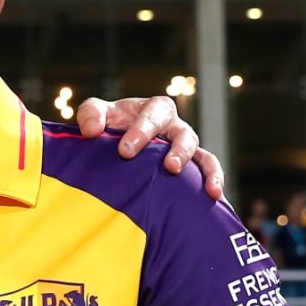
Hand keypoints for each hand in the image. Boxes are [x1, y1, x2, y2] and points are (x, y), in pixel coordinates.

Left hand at [76, 95, 223, 198]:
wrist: (117, 144)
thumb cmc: (109, 123)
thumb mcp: (96, 112)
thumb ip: (91, 114)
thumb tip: (91, 131)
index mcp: (155, 109)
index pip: (151, 116)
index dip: (141, 132)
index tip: (125, 151)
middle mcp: (175, 126)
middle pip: (182, 134)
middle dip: (176, 150)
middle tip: (168, 167)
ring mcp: (185, 147)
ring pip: (201, 153)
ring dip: (201, 168)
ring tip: (197, 184)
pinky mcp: (191, 166)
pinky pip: (208, 170)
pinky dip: (214, 180)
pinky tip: (214, 195)